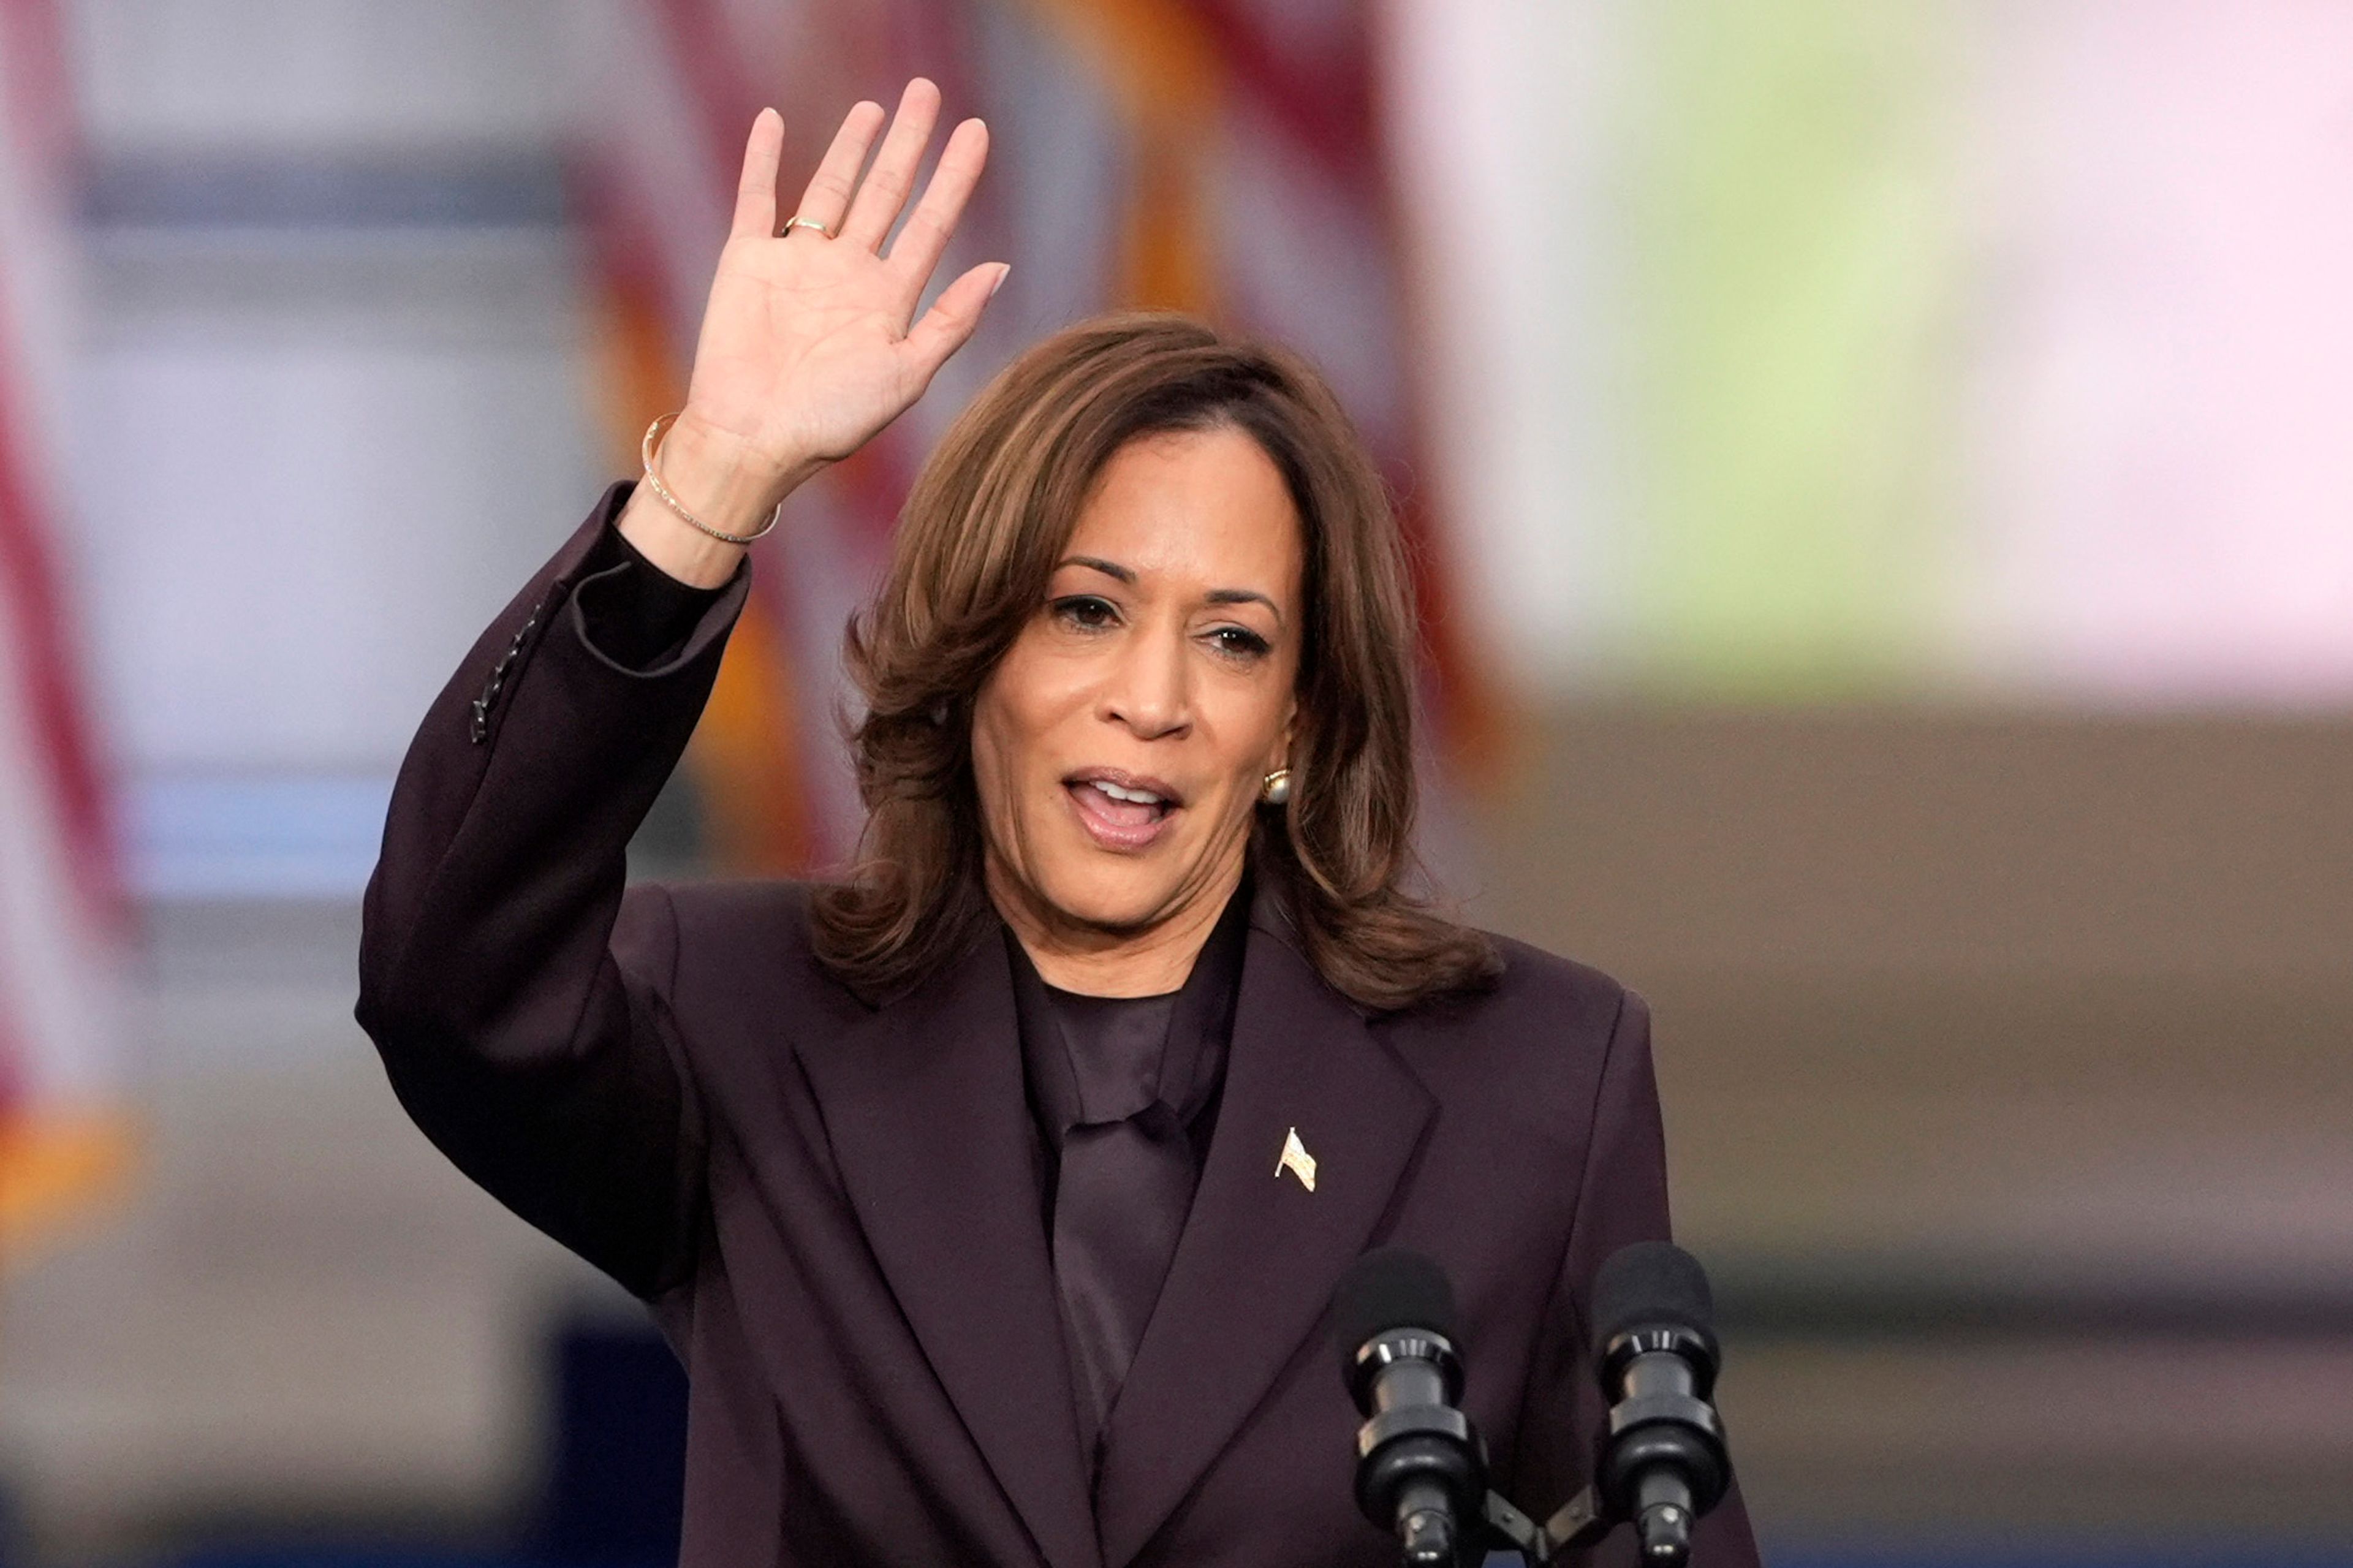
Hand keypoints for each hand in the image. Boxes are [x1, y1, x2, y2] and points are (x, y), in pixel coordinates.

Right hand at [621, 80, 1003, 584]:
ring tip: (875, 109)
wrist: (754, 440)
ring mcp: (798, 263)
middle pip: (886, 192)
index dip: (954, 178)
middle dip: (908, 144)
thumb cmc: (832, 421)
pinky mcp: (748, 261)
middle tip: (927, 92)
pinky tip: (772, 122)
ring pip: (830, 189)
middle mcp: (847, 273)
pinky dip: (761, 160)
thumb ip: (951, 320)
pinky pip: (755, 198)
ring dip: (851, 148)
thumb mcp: (906, 375)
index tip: (976, 131)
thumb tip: (1000, 268)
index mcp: (889, 298)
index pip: (932, 223)